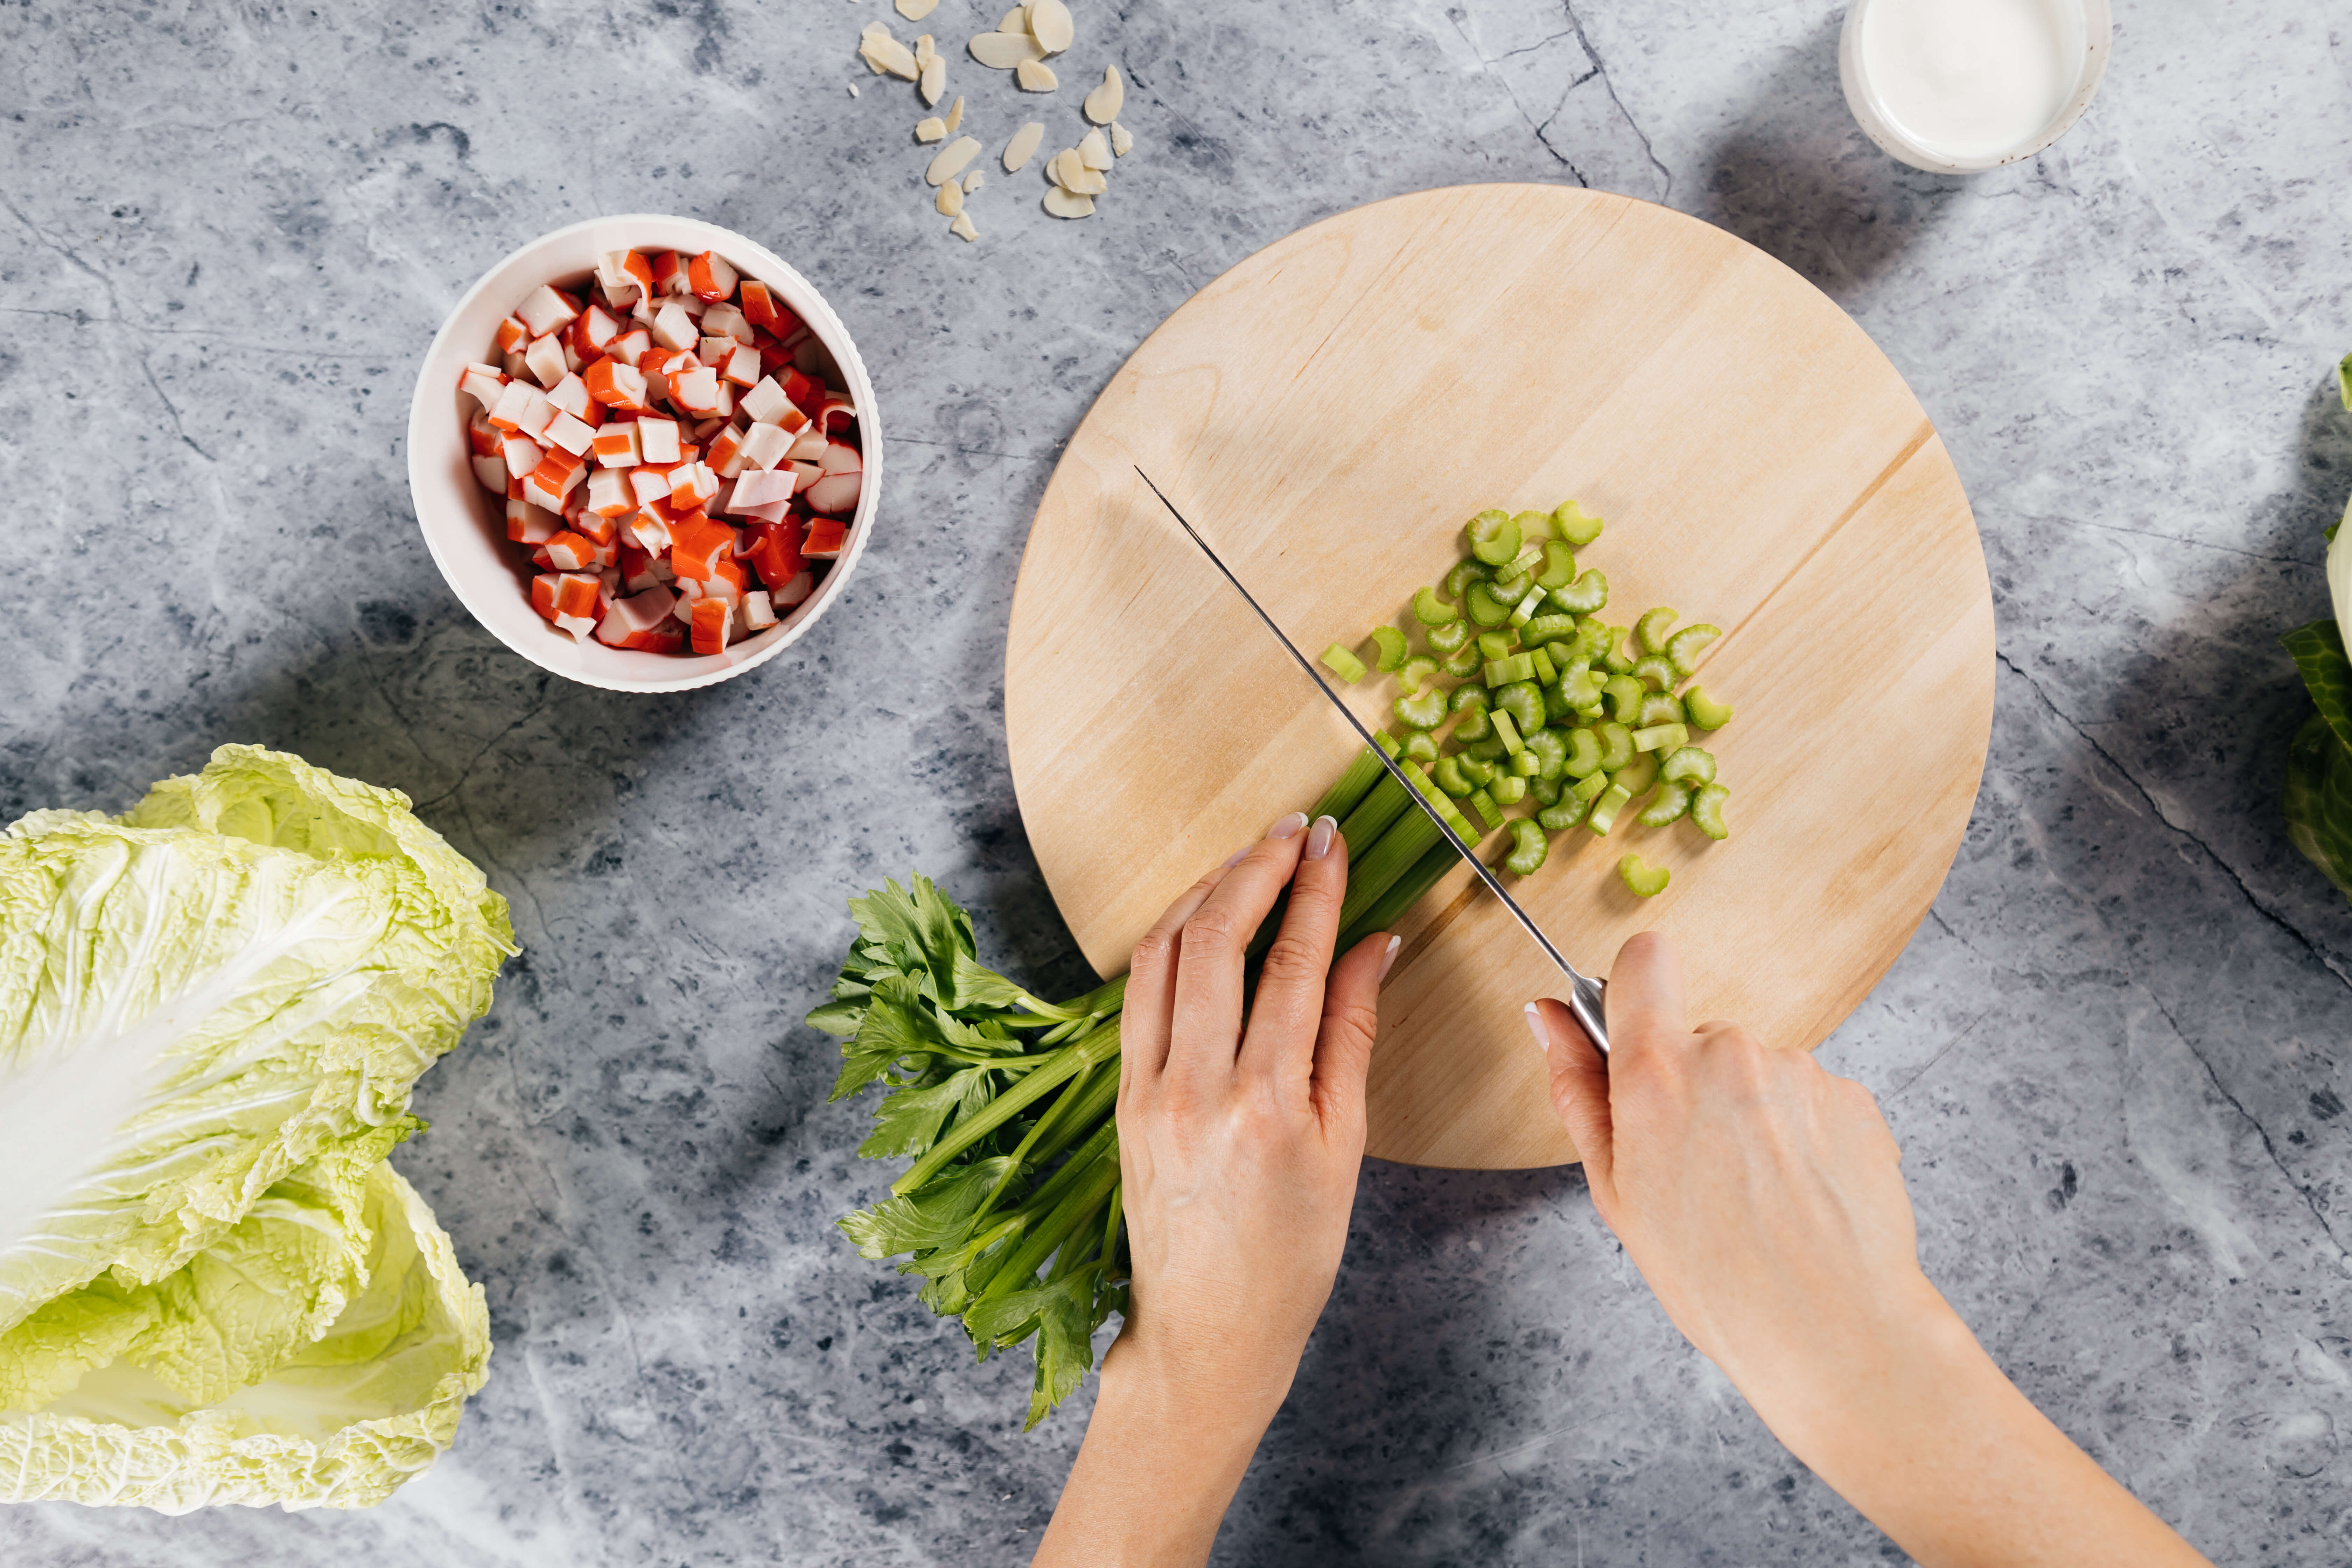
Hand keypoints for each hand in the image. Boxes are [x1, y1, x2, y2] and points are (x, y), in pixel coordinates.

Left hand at [1034, 810, 1391, 1567]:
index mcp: (1266, 1106)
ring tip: (1249, 860)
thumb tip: (1373, 945)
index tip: (1333, 843)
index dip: (1316, 892)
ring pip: (1164, 954)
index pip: (1292, 965)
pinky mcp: (1122, 1097)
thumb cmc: (1292, 1254)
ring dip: (1206, 893)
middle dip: (1257, 870)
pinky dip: (1169, 942)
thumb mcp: (1343, 1148)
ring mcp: (1148, 1090)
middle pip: (1218, 940)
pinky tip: (1201, 919)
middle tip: (1294, 832)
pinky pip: (1139, 994)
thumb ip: (1351, 1037)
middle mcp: (1196, 1089)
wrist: (1209, 1330)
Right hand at [1532, 932, 1937, 1412]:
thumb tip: (1547, 1018)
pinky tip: (1799, 1197)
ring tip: (1756, 1197)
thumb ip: (1577, 1090)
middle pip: (1700, 1039)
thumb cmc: (1716, 1278)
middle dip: (1693, 1088)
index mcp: (1658, 1074)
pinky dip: (1800, 1137)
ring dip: (1750, 1116)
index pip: (1643, 962)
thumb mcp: (1615, 1192)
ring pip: (1757, 1074)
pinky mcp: (1852, 1098)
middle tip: (1700, 1172)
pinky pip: (1808, 1099)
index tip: (1634, 1034)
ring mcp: (1800, 1073)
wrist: (1832, 1330)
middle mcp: (1731, 1054)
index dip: (1634, 988)